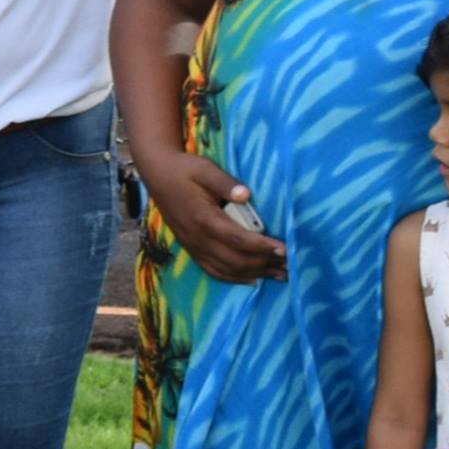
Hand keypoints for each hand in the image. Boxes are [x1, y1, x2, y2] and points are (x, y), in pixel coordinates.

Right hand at [138, 149, 285, 284]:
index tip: (285, 248)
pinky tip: (253, 279)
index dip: (262, 246)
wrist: (157, 174)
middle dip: (265, 264)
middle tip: (292, 264)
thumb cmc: (184, 169)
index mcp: (203, 218)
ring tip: (280, 274)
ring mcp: (194, 246)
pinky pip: (214, 271)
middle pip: (236, 260)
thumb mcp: (204, 169)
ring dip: (255, 274)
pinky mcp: (192, 248)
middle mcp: (198, 238)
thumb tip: (246, 194)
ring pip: (227, 269)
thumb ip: (225, 182)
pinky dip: (235, 278)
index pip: (238, 239)